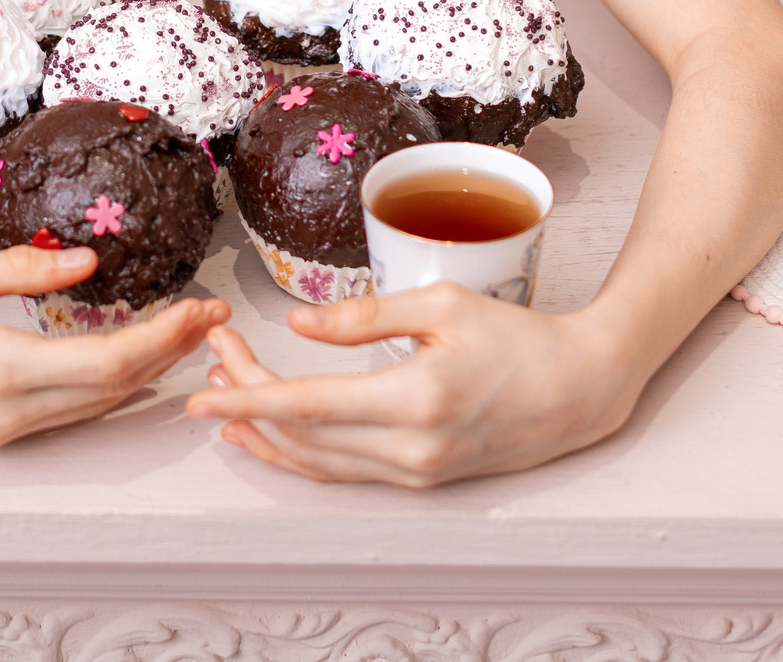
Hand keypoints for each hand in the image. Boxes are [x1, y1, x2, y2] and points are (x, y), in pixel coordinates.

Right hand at [0, 244, 227, 449]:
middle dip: (172, 353)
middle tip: (214, 316)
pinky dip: (111, 387)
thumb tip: (89, 262)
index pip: (108, 363)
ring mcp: (4, 431)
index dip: (165, 338)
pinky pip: (70, 413)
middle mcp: (10, 412)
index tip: (202, 306)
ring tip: (188, 335)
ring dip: (148, 372)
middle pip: (116, 389)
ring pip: (97, 407)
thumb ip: (19, 271)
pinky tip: (131, 361)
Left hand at [183, 284, 640, 486]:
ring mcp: (415, 472)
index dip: (249, 396)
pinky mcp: (421, 479)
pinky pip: (343, 472)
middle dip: (247, 400)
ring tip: (223, 397)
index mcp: (415, 399)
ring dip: (266, 433)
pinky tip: (269, 436)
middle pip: (303, 434)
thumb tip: (296, 325)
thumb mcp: (442, 303)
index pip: (308, 405)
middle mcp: (411, 448)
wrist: (579, 389)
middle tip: (213, 359)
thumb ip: (364, 316)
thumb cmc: (517, 336)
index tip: (204, 390)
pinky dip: (299, 454)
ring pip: (318, 463)